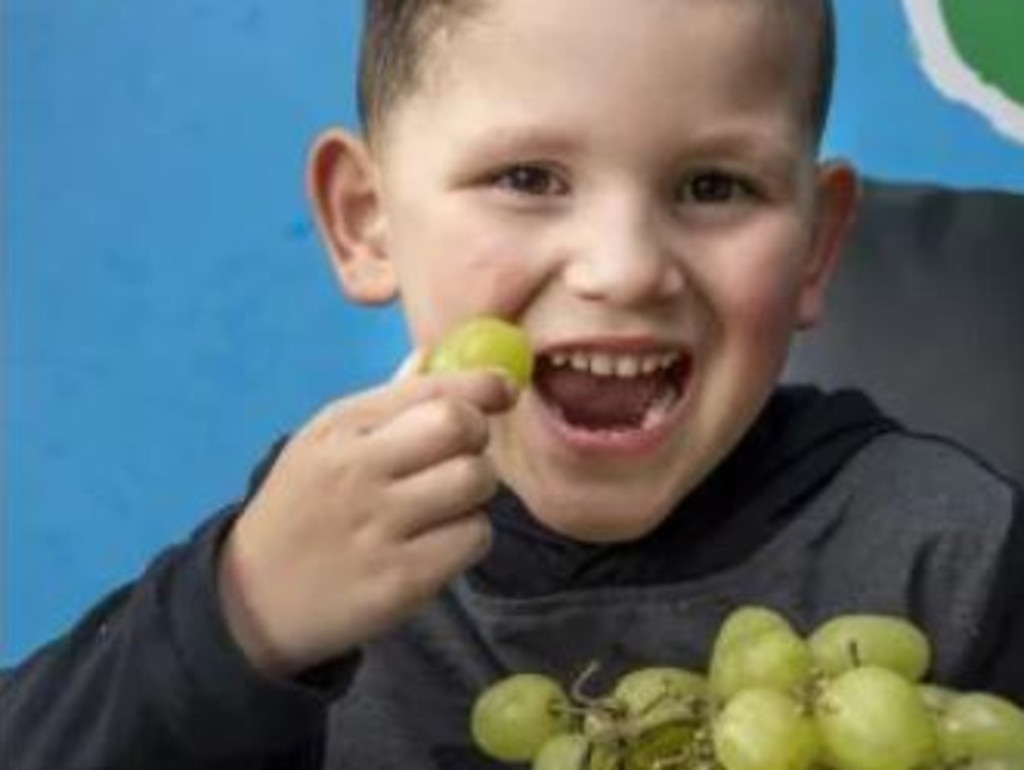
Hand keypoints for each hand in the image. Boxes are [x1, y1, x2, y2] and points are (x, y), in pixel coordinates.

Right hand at [217, 359, 516, 675]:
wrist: (251, 598)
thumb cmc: (301, 507)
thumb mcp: (324, 442)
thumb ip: (385, 402)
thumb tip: (434, 355)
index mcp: (341, 428)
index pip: (432, 390)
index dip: (483, 385)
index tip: (503, 390)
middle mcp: (358, 471)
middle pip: (461, 428)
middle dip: (478, 438)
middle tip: (462, 457)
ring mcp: (378, 528)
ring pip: (476, 483)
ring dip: (476, 493)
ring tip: (446, 505)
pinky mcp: (401, 581)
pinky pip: (473, 539)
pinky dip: (467, 538)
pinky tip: (437, 543)